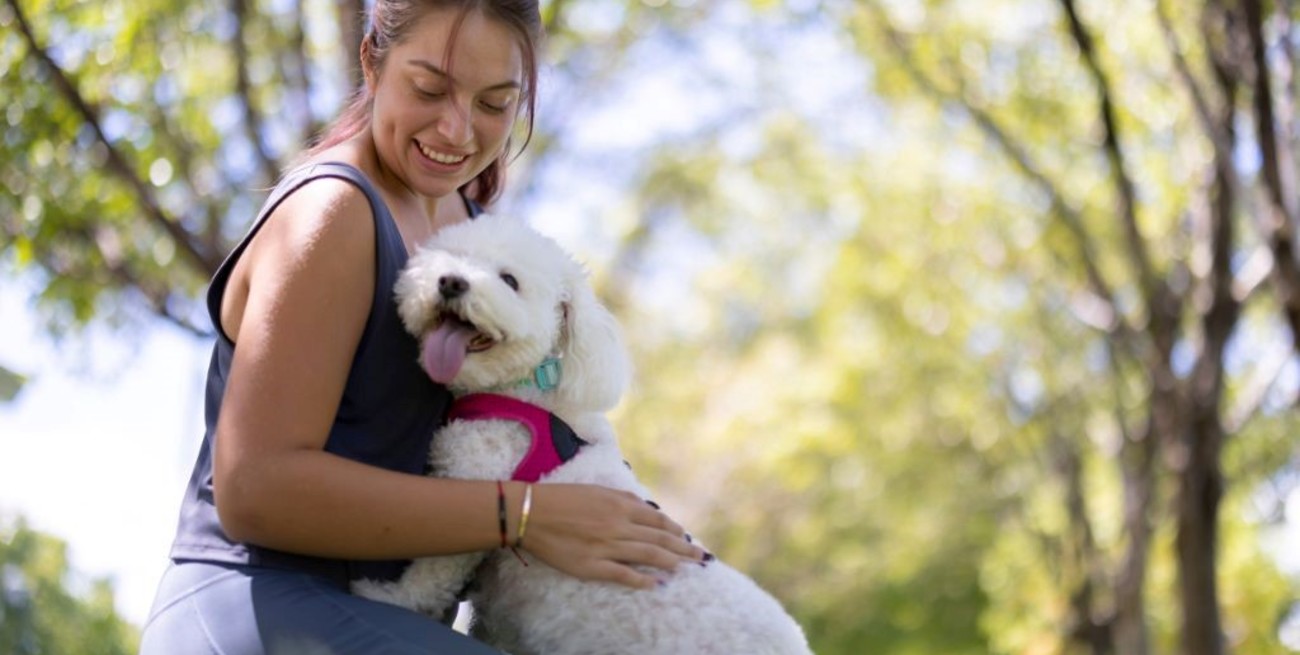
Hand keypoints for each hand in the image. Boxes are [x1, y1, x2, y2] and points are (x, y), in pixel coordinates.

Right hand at [518, 483, 707, 589]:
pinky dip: (642, 580)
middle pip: (659, 538)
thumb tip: (646, 507)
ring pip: (647, 555)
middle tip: (700, 557)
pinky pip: (623, 575)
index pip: (657, 519)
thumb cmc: (563, 498)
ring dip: (669, 563)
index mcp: (620, 505)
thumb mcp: (597, 489)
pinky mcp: (592, 565)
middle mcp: (618, 525)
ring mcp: (607, 546)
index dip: (675, 529)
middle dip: (683, 548)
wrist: (532, 513)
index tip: (686, 537)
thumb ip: (623, 498)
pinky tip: (655, 584)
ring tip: (683, 568)